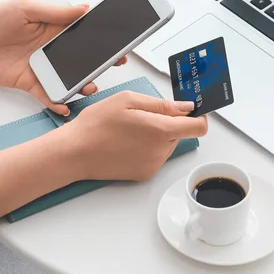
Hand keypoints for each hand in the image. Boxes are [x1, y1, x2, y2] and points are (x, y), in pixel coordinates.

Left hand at [0, 0, 125, 114]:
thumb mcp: (27, 8)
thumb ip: (56, 12)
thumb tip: (83, 9)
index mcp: (54, 28)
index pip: (84, 33)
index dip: (101, 38)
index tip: (118, 42)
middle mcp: (51, 49)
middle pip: (82, 58)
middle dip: (100, 62)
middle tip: (115, 64)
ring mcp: (42, 67)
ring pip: (68, 78)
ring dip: (81, 83)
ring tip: (90, 86)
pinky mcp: (30, 82)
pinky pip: (48, 94)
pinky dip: (57, 101)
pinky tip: (66, 105)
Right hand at [59, 91, 207, 181]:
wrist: (75, 152)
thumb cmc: (97, 124)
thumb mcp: (128, 100)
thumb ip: (162, 104)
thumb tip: (186, 107)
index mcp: (160, 130)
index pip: (198, 126)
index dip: (197, 116)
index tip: (190, 110)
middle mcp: (160, 151)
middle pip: (180, 133)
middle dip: (167, 123)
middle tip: (141, 116)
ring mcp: (153, 164)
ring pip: (167, 144)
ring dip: (157, 136)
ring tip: (130, 130)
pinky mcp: (144, 174)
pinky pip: (155, 156)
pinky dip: (147, 148)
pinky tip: (127, 143)